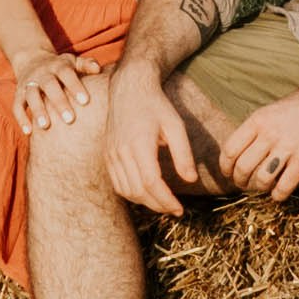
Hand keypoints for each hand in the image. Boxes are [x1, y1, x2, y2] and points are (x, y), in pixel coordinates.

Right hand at [10, 50, 101, 138]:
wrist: (32, 59)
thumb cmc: (60, 67)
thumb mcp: (72, 62)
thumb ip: (86, 65)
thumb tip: (98, 69)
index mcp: (58, 66)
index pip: (67, 74)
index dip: (75, 86)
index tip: (85, 101)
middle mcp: (42, 74)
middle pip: (49, 85)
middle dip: (58, 101)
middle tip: (70, 119)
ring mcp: (29, 83)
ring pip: (31, 96)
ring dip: (38, 110)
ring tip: (45, 126)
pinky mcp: (18, 94)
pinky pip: (17, 106)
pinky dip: (21, 119)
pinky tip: (28, 132)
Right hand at [108, 65, 218, 214]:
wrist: (128, 89)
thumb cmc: (155, 106)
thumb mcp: (175, 126)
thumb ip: (183, 154)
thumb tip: (191, 180)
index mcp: (139, 143)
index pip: (150, 182)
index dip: (165, 200)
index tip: (180, 209)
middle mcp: (121, 151)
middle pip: (138, 190)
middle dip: (158, 205)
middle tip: (175, 210)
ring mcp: (111, 154)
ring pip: (126, 190)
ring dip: (145, 202)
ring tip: (163, 203)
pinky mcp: (107, 155)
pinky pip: (117, 183)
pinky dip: (132, 194)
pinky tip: (147, 194)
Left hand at [219, 76, 298, 202]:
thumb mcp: (272, 111)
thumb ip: (256, 130)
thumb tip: (239, 154)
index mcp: (258, 120)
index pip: (230, 149)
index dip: (226, 167)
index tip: (229, 173)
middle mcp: (270, 133)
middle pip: (243, 167)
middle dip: (240, 181)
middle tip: (244, 184)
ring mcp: (289, 147)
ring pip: (262, 179)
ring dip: (259, 189)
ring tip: (263, 187)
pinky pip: (284, 187)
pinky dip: (278, 195)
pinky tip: (280, 192)